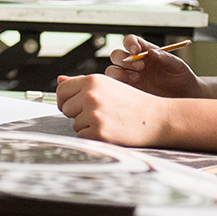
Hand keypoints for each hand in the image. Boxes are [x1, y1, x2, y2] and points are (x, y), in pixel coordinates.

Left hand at [55, 73, 173, 147]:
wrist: (157, 118)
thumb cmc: (134, 102)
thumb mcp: (109, 85)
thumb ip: (83, 83)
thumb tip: (59, 79)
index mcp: (92, 81)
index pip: (61, 89)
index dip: (63, 99)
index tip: (69, 104)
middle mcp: (91, 95)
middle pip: (65, 108)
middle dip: (77, 113)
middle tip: (99, 113)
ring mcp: (94, 114)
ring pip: (74, 124)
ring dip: (87, 125)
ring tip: (109, 120)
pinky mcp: (99, 132)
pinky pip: (83, 136)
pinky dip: (93, 136)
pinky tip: (110, 130)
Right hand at [106, 34, 200, 97]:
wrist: (185, 98)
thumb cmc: (182, 78)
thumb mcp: (179, 66)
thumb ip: (167, 58)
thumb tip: (153, 52)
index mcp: (146, 52)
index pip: (131, 41)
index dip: (130, 43)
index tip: (136, 50)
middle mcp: (134, 63)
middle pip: (117, 55)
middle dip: (124, 59)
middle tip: (140, 67)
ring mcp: (129, 77)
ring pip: (112, 70)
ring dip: (120, 73)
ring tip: (137, 79)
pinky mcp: (128, 92)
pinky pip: (115, 88)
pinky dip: (118, 87)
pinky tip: (132, 90)